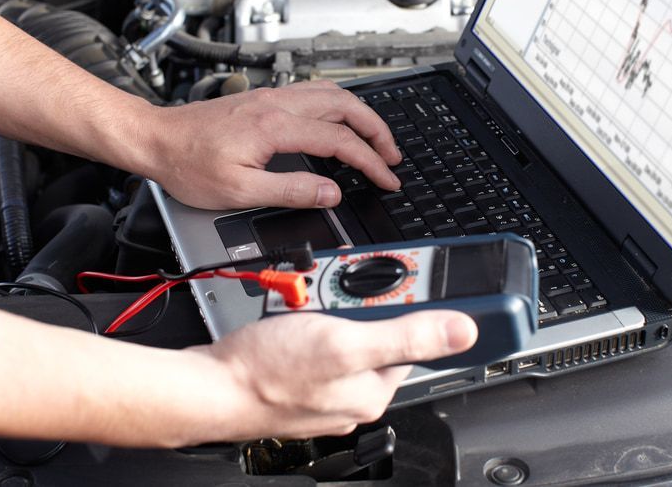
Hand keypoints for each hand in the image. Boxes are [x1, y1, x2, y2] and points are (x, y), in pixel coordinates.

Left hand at [144, 80, 402, 209]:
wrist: (156, 139)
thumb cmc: (188, 165)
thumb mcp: (240, 191)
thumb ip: (291, 190)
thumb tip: (331, 193)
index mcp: (275, 126)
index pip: (339, 140)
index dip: (370, 161)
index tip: (387, 178)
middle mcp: (277, 103)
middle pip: (345, 105)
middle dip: (377, 130)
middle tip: (392, 156)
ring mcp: (271, 97)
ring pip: (331, 93)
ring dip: (360, 114)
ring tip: (375, 138)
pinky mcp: (263, 99)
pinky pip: (313, 93)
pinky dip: (338, 107)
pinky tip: (339, 122)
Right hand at [193, 310, 477, 439]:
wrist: (208, 387)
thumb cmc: (268, 371)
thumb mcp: (346, 342)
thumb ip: (406, 335)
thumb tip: (463, 332)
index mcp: (374, 390)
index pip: (411, 338)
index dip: (406, 303)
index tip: (397, 278)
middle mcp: (353, 394)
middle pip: (374, 329)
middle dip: (354, 301)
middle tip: (331, 292)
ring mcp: (323, 386)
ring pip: (341, 329)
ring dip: (326, 305)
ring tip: (304, 303)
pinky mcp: (298, 377)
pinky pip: (314, 338)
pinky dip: (305, 319)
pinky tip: (290, 315)